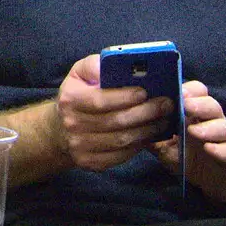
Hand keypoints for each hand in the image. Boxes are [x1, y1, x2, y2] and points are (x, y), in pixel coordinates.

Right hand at [52, 54, 175, 170]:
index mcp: (70, 100)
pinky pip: (121, 156)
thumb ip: (94, 65)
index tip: (145, 92)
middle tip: (166, 105)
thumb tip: (110, 64)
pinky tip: (149, 134)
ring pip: (122, 140)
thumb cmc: (77, 95)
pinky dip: (139, 146)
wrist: (59, 129)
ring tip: (163, 119)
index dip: (125, 97)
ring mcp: (80, 146)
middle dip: (145, 113)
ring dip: (147, 130)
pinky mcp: (90, 162)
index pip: (101, 100)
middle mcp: (73, 124)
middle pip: (116, 122)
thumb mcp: (79, 74)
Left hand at [151, 81, 225, 202]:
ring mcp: (224, 138)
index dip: (189, 90)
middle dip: (198, 104)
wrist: (216, 184)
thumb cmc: (190, 160)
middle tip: (185, 106)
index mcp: (195, 115)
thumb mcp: (166, 149)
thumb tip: (131, 127)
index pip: (196, 93)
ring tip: (193, 131)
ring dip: (208, 127)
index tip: (176, 90)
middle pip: (211, 105)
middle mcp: (212, 122)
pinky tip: (209, 149)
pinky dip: (220, 149)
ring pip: (223, 125)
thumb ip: (153, 138)